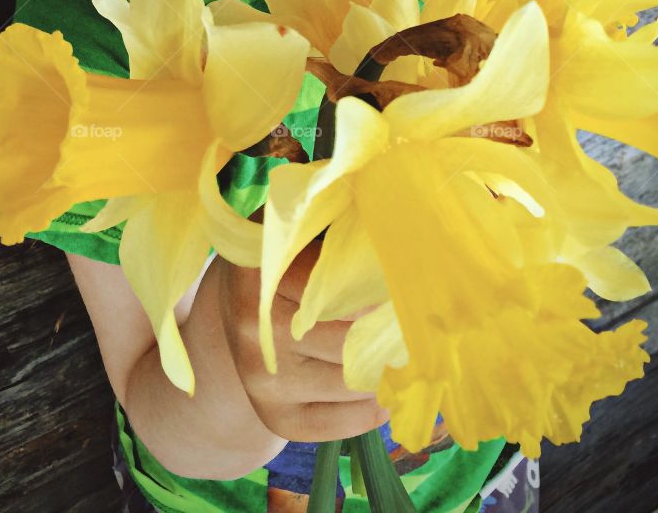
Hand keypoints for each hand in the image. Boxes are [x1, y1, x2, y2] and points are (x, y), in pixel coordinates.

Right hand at [212, 234, 389, 442]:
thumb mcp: (300, 234)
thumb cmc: (284, 262)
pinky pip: (343, 423)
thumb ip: (340, 233)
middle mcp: (255, 328)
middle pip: (350, 338)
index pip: (337, 287)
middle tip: (421, 322)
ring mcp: (261, 378)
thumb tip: (397, 249)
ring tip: (406, 351)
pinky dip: (374, 409)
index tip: (408, 283)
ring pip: (353, 382)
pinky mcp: (274, 417)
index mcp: (260, 272)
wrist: (235, 312)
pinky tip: (384, 389)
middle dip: (391, 332)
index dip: (378, 287)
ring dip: (387, 370)